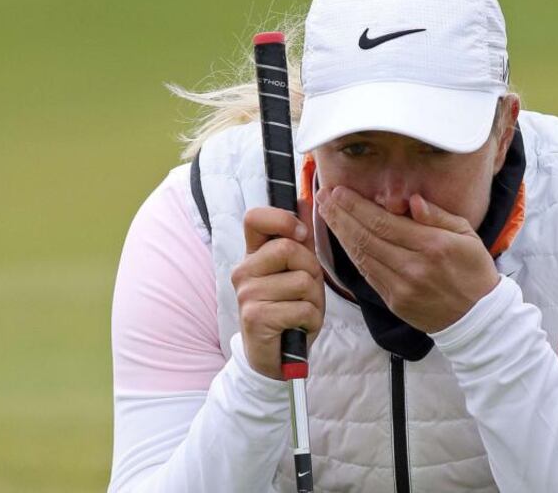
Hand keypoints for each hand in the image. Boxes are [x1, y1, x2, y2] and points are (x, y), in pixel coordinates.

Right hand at [231, 201, 324, 379]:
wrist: (278, 357)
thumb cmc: (290, 310)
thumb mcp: (300, 270)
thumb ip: (301, 238)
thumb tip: (306, 199)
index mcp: (253, 255)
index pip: (255, 218)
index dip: (282, 219)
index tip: (300, 235)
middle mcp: (244, 271)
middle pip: (289, 248)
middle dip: (311, 271)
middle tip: (306, 291)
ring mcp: (246, 294)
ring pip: (301, 281)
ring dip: (314, 300)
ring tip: (302, 311)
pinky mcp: (254, 317)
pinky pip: (301, 307)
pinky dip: (311, 319)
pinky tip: (299, 327)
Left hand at [316, 186, 499, 332]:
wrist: (478, 316)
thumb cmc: (474, 270)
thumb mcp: (467, 234)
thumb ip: (438, 216)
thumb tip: (412, 201)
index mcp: (432, 246)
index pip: (384, 223)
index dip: (357, 206)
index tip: (339, 191)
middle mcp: (413, 267)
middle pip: (366, 237)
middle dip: (341, 215)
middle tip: (323, 196)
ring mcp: (401, 287)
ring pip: (362, 256)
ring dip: (340, 233)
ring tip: (325, 213)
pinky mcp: (394, 301)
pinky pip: (367, 274)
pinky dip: (352, 254)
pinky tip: (342, 238)